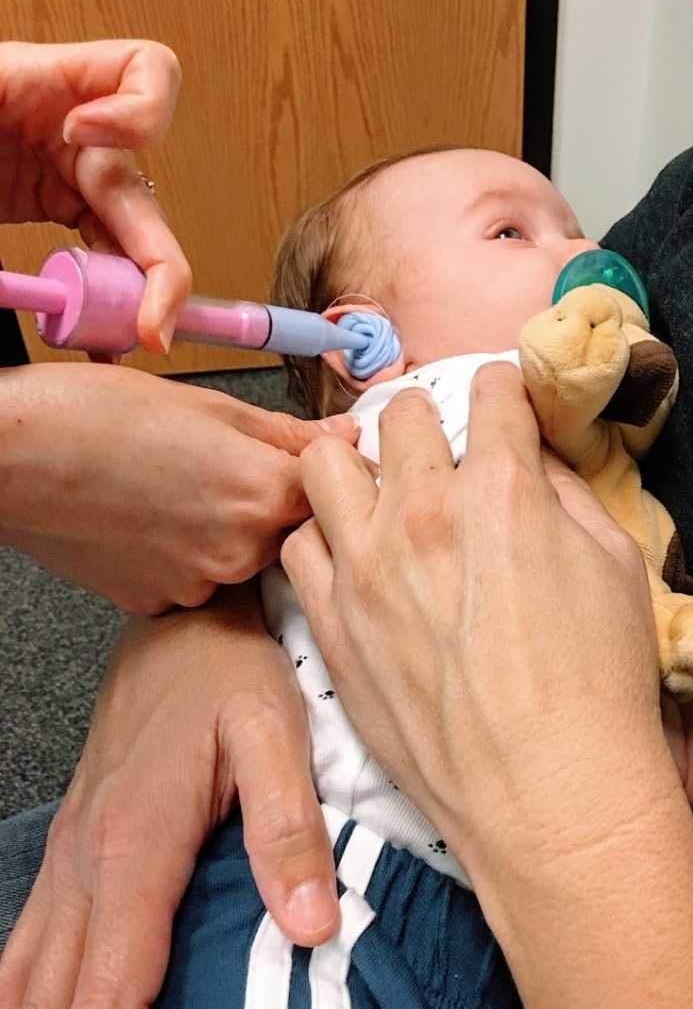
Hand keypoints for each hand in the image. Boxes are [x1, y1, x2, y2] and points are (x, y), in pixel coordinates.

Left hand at [0, 39, 186, 348]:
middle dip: (159, 261)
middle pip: (143, 189)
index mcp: (38, 81)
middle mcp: (68, 130)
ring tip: (129, 338)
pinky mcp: (54, 206)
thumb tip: (17, 273)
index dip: (139, 109)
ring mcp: (64, 171)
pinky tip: (99, 336)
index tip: (83, 138)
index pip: (144, 70)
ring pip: (133, 234)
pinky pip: (101, 256)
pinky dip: (107, 300)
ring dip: (139, 292)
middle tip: (150, 323)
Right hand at [0, 362, 357, 612]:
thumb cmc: (99, 416)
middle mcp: (240, 551)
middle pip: (290, 530)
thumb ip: (287, 434)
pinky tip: (154, 520)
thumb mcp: (209, 406)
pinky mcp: (160, 603)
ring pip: (243, 555)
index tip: (313, 462)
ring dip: (229, 528)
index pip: (335, 495)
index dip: (325, 474)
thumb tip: (343, 438)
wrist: (13, 457)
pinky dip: (187, 553)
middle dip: (274, 501)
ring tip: (179, 488)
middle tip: (225, 466)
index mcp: (263, 493)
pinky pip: (198, 578)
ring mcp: (199, 584)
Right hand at [0, 584, 337, 1008]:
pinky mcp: (73, 846)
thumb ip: (290, 829)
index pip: (110, 996)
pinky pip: (27, 945)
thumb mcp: (275, 733)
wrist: (182, 626)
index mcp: (133, 846)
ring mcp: (69, 854)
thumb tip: (311, 929)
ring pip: (23, 985)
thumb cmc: (230, 672)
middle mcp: (84, 862)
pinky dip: (27, 1006)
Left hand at [282, 364, 692, 1008]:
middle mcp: (422, 510)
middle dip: (428, 420)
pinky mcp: (329, 622)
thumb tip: (532, 463)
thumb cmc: (600, 683)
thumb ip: (567, 495)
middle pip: (401, 414)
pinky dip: (322, 538)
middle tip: (444, 455)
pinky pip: (296, 547)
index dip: (503, 389)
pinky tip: (351, 559)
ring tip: (379, 498)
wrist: (548, 793)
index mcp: (502, 487)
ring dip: (355, 467)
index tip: (503, 404)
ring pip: (322, 464)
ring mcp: (364, 566)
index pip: (491, 391)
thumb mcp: (617, 565)